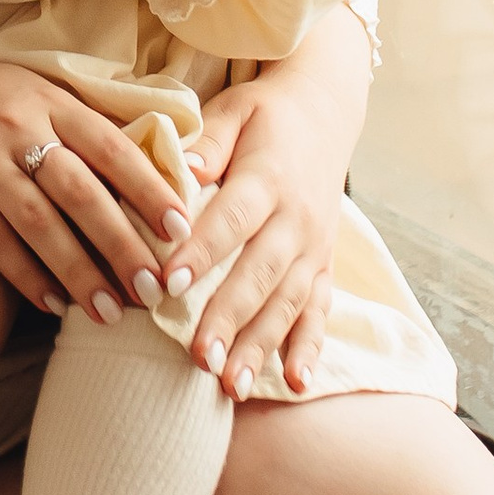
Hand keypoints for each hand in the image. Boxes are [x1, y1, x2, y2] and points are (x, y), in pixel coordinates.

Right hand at [0, 48, 188, 319]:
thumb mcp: (26, 92)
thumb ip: (78, 123)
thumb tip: (153, 166)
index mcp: (46, 97)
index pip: (111, 145)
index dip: (149, 188)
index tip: (182, 229)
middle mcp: (16, 124)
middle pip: (81, 192)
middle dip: (123, 244)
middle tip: (157, 289)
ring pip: (39, 224)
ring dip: (79, 272)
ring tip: (112, 313)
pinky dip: (25, 274)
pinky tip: (54, 304)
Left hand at [163, 12, 370, 398]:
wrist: (326, 110)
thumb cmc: (264, 113)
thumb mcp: (235, 109)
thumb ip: (208, 140)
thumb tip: (184, 168)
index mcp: (268, 178)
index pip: (231, 219)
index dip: (201, 251)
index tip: (167, 283)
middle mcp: (297, 218)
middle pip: (260, 273)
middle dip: (230, 318)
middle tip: (198, 357)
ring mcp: (314, 246)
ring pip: (288, 302)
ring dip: (261, 346)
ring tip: (232, 384)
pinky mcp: (325, 265)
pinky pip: (319, 311)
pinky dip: (309, 348)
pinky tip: (296, 384)